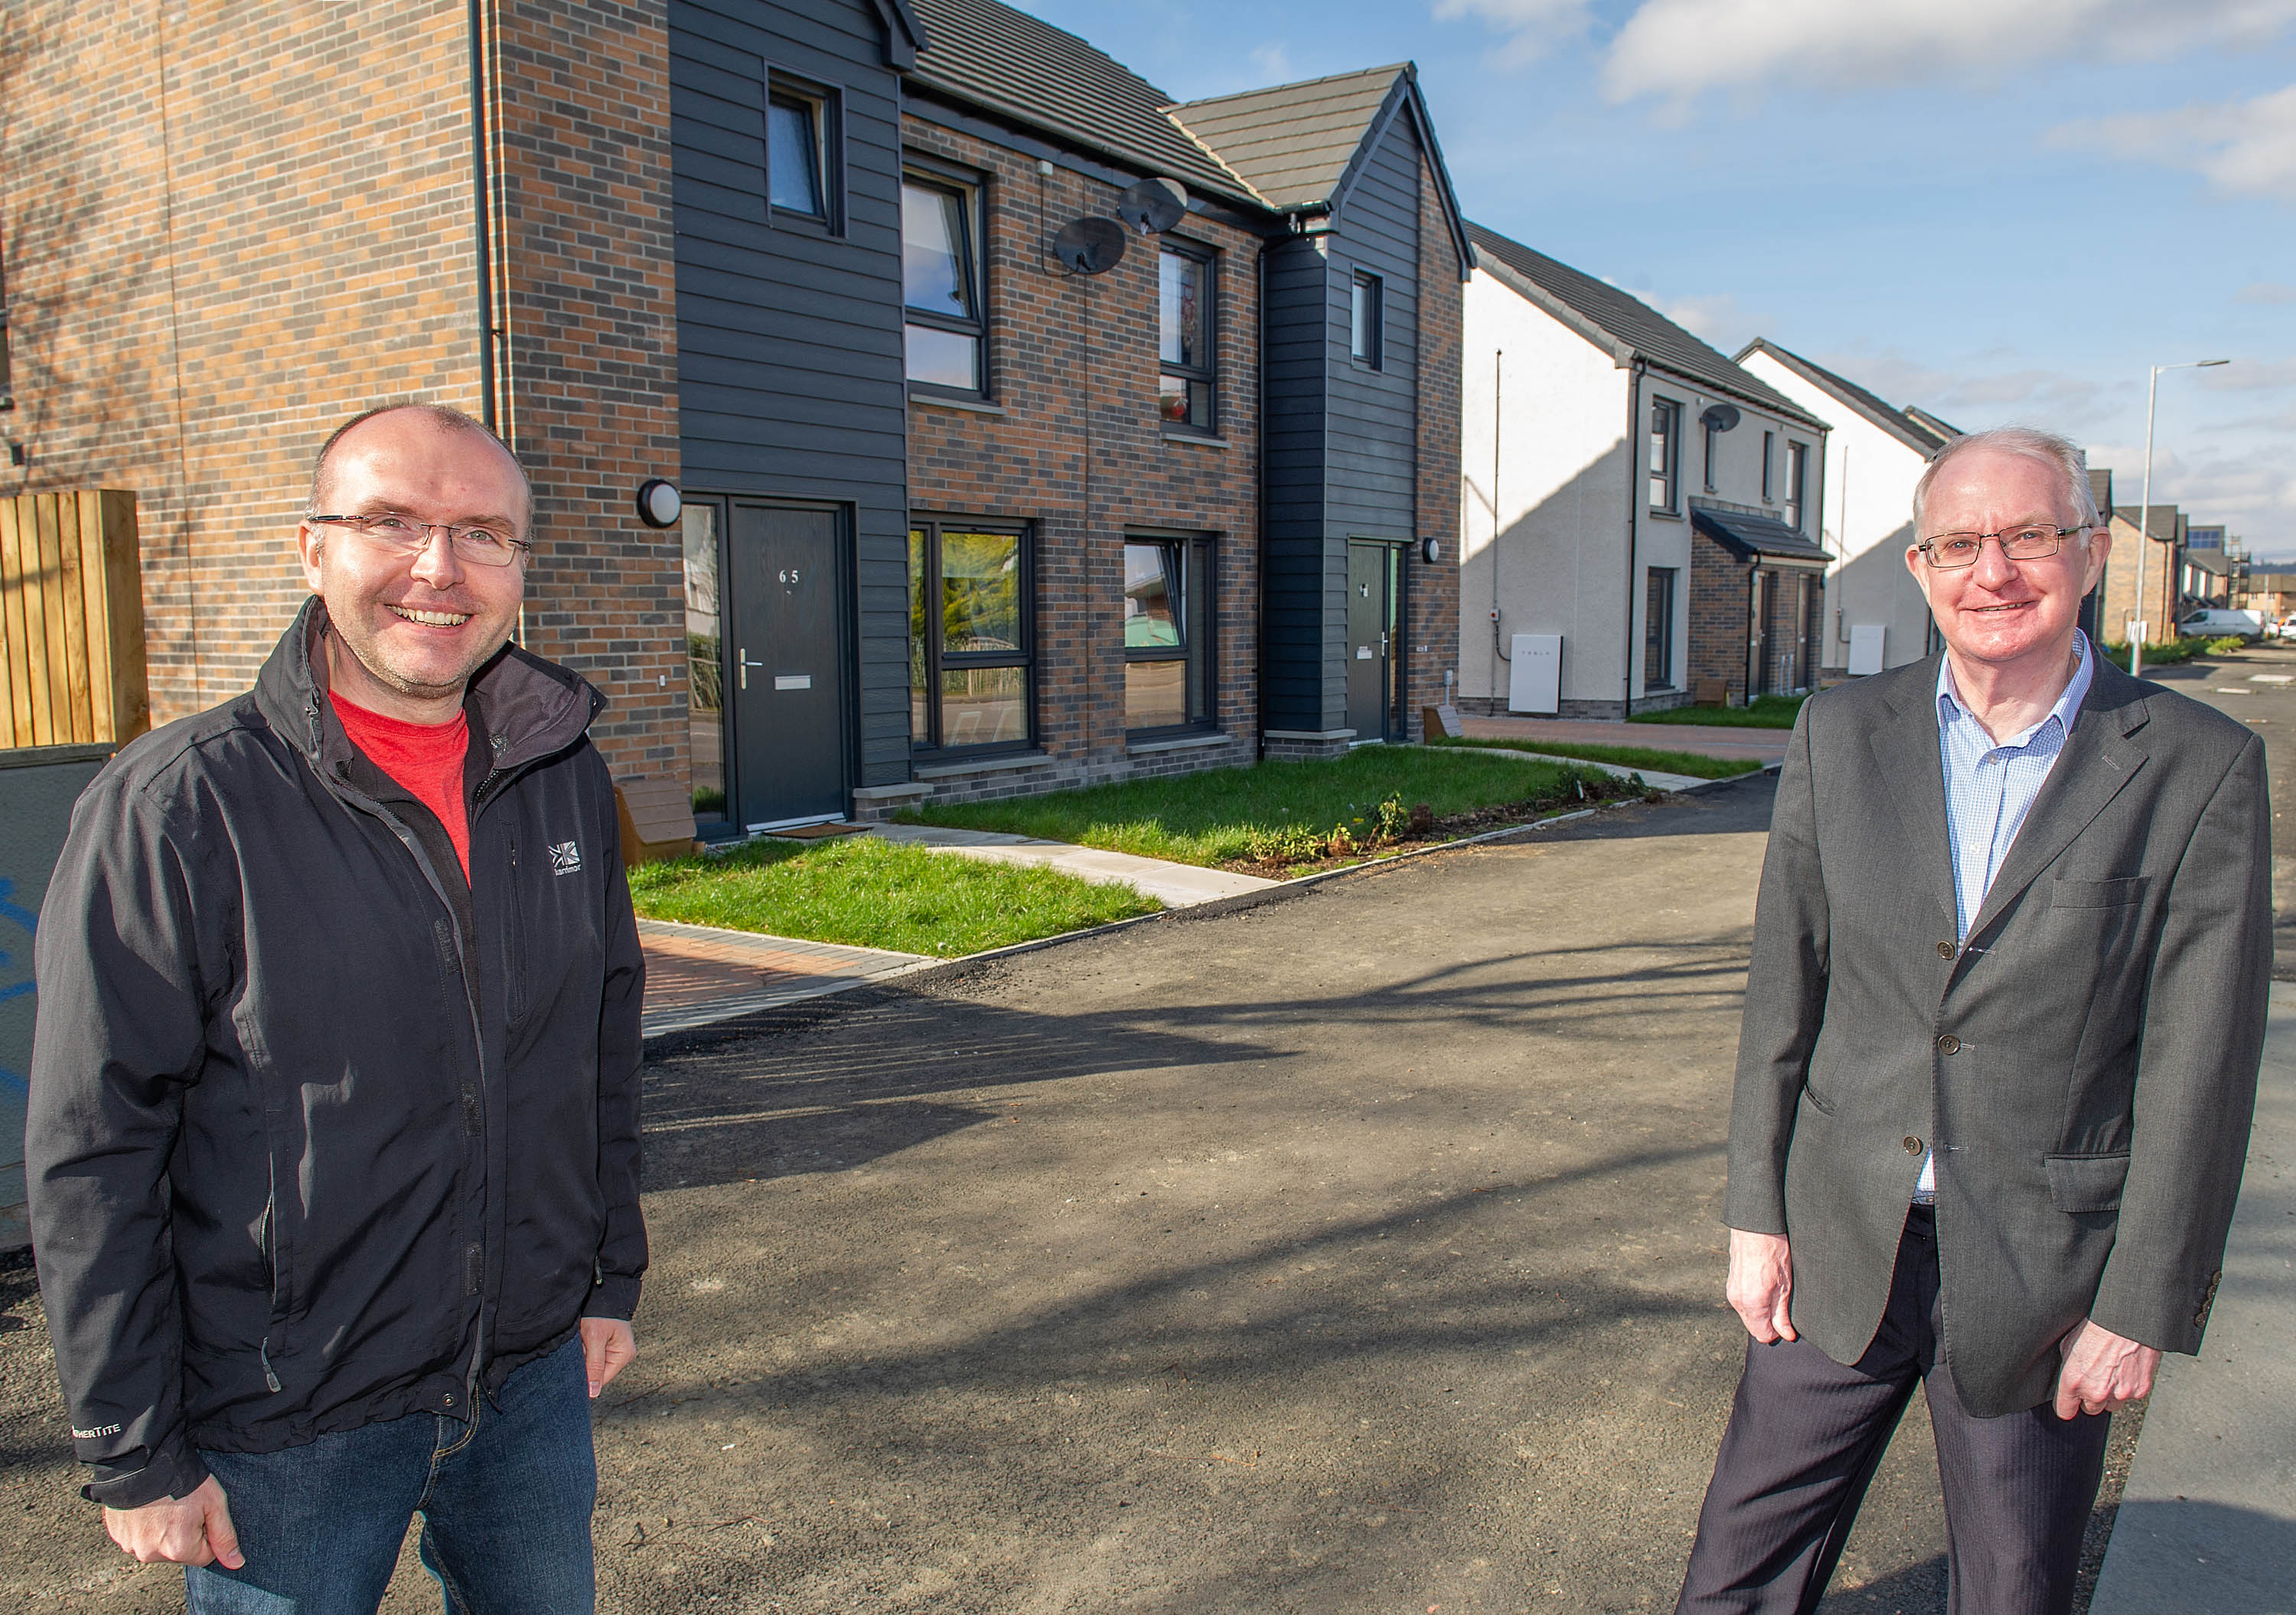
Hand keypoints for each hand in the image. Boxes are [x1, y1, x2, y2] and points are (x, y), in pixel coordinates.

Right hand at [103, 1474, 242, 1568]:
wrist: (144, 1462)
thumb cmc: (183, 1481)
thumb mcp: (214, 1504)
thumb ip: (225, 1537)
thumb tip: (236, 1563)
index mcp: (178, 1549)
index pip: (205, 1556)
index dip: (207, 1533)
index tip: (201, 1514)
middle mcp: (152, 1554)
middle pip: (180, 1553)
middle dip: (186, 1535)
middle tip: (184, 1508)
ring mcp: (131, 1546)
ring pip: (158, 1547)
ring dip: (164, 1533)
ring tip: (165, 1506)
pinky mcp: (118, 1536)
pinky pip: (139, 1539)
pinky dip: (145, 1527)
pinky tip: (148, 1508)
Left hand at [580, 1316, 637, 1398]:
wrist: (602, 1292)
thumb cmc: (600, 1314)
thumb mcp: (595, 1339)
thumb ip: (594, 1366)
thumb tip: (593, 1393)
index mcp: (624, 1355)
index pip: (601, 1380)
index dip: (585, 1376)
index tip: (574, 1365)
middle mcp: (622, 1355)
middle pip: (596, 1371)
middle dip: (584, 1363)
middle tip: (580, 1347)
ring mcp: (615, 1350)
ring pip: (592, 1363)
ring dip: (583, 1355)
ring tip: (582, 1341)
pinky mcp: (607, 1344)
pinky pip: (592, 1355)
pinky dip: (584, 1349)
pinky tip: (583, 1340)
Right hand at [1726, 1228, 1796, 1342]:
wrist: (1755, 1226)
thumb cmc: (1773, 1251)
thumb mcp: (1785, 1286)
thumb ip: (1783, 1315)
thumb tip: (1786, 1335)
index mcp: (1752, 1303)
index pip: (1763, 1335)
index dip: (1778, 1332)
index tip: (1788, 1321)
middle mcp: (1737, 1300)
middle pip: (1754, 1327)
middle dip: (1769, 1323)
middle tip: (1783, 1304)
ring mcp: (1731, 1291)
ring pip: (1748, 1315)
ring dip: (1761, 1311)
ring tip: (1774, 1291)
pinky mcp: (1731, 1283)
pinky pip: (1743, 1303)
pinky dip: (1754, 1301)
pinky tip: (1764, 1285)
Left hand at [2054, 1319, 2159, 1418]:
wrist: (2127, 1319)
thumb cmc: (2095, 1325)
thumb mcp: (2068, 1343)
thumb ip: (2067, 1368)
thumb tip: (2065, 1379)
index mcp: (2074, 1381)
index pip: (2065, 1411)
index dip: (2067, 1405)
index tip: (2069, 1402)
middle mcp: (2096, 1392)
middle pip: (2090, 1410)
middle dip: (2091, 1397)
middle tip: (2094, 1378)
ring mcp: (2120, 1394)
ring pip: (2112, 1406)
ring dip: (2110, 1395)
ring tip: (2111, 1372)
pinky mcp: (2140, 1391)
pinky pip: (2131, 1396)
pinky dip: (2128, 1387)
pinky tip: (2125, 1369)